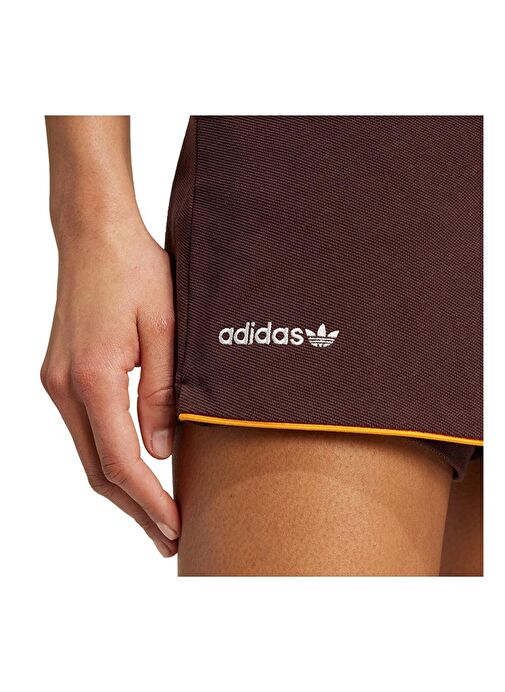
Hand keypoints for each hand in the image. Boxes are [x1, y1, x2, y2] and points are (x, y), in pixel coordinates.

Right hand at [41, 219, 179, 556]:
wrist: (94, 234)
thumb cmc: (135, 271)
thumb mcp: (166, 329)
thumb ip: (163, 392)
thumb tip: (160, 451)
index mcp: (93, 378)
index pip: (119, 461)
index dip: (148, 501)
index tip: (175, 528)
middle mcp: (65, 387)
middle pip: (97, 469)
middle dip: (134, 509)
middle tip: (169, 538)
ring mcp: (57, 382)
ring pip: (88, 454)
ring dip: (121, 488)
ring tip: (156, 514)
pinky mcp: (61, 375)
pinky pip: (85, 431)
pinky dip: (109, 458)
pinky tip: (133, 469)